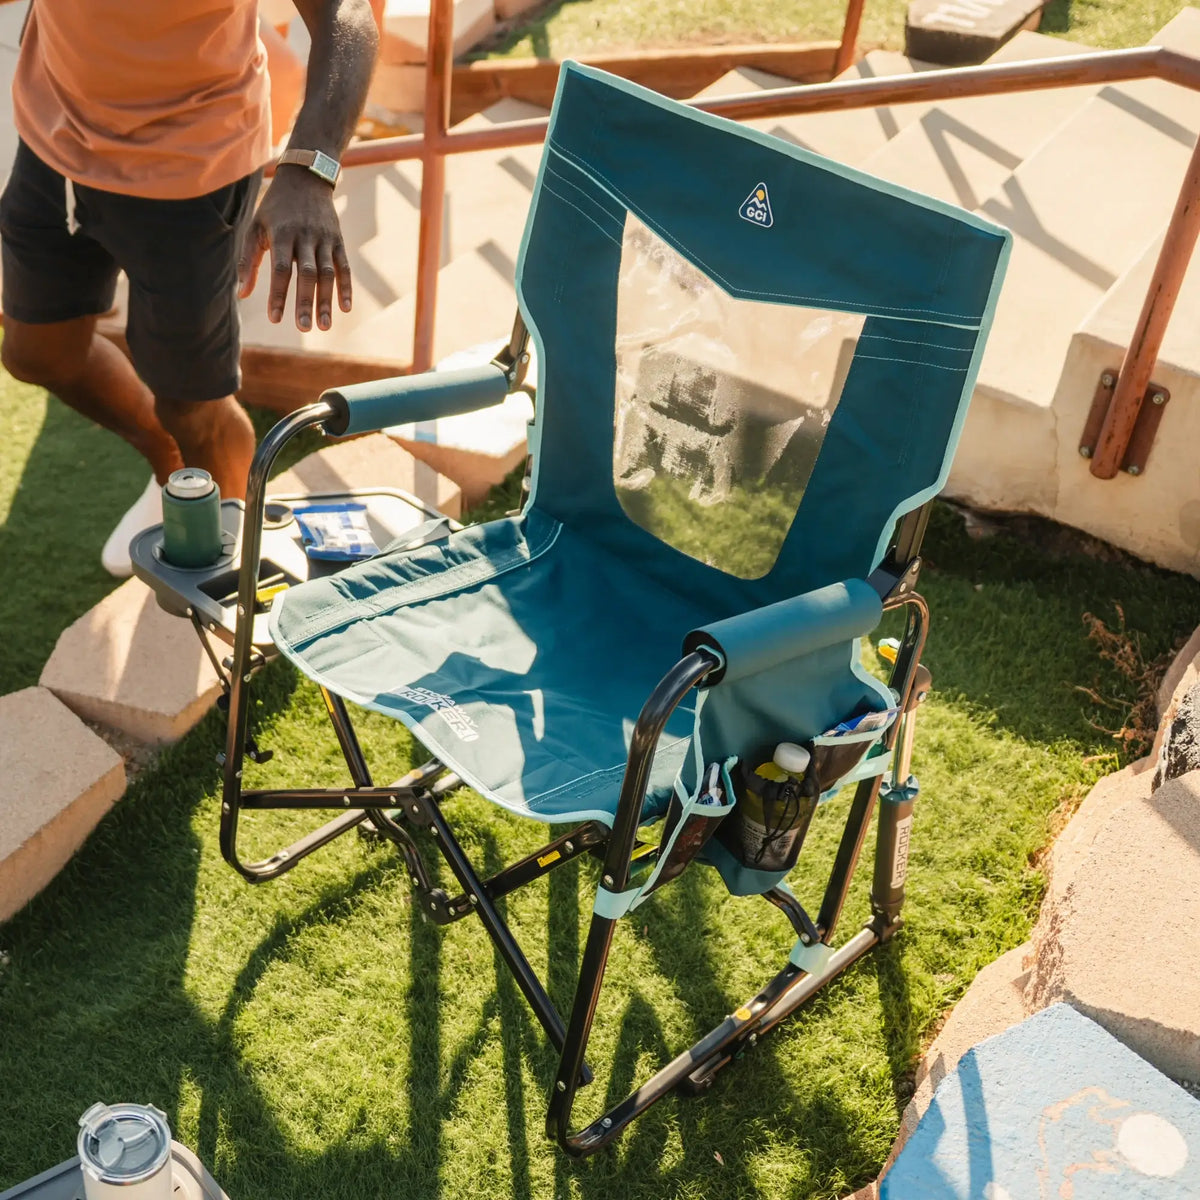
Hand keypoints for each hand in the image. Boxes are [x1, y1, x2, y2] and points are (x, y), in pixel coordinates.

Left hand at [238, 167, 351, 330]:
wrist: (305, 178)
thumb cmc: (275, 208)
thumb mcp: (256, 227)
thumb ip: (249, 260)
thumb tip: (241, 293)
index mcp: (282, 233)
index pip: (281, 269)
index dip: (278, 294)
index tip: (275, 318)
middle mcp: (305, 236)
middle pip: (307, 274)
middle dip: (305, 302)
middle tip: (303, 328)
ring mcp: (325, 239)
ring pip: (327, 274)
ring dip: (326, 301)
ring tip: (324, 326)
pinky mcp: (338, 241)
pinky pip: (343, 267)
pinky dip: (345, 287)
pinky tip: (345, 308)